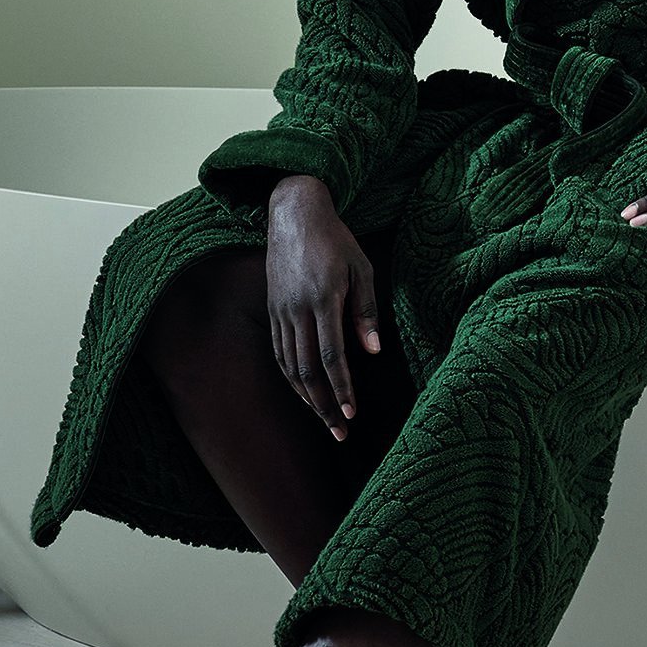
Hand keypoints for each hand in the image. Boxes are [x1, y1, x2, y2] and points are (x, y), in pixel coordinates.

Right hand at [265, 179, 381, 441]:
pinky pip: (279, 352)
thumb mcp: (362, 269)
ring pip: (290, 366)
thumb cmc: (336, 240)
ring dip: (307, 398)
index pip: (331, 356)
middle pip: (307, 369)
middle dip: (324, 406)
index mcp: (323, 299)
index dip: (342, 388)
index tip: (352, 413)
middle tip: (340, 432)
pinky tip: (304, 394)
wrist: (294, 213)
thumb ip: (367, 312)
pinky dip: (291, 378)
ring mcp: (280, 311)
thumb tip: (373, 352)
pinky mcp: (272, 310)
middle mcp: (297, 310)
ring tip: (325, 421)